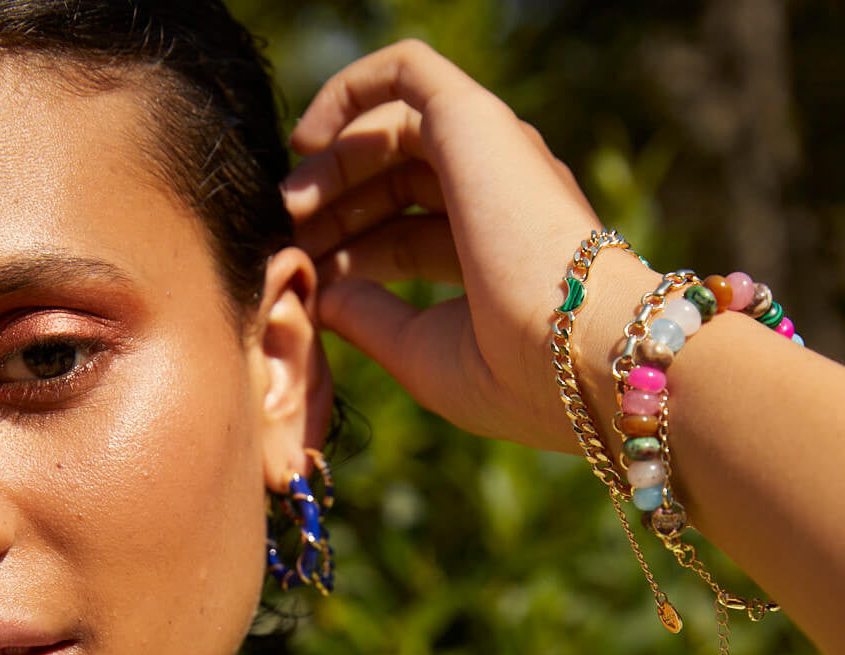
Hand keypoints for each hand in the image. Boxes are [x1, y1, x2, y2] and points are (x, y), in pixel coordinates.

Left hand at [284, 40, 606, 451]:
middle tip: (286, 238)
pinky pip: (404, 72)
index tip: (306, 282)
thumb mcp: (421, 355)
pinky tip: (308, 141)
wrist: (576, 354)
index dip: (347, 254)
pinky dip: (350, 91)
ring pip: (394, 128)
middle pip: (395, 182)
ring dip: (332, 163)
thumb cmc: (513, 375)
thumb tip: (321, 292)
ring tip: (289, 205)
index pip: (405, 238)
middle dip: (333, 208)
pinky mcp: (473, 120)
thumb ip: (370, 319)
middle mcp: (499, 196)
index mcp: (495, 257)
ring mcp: (490, 153)